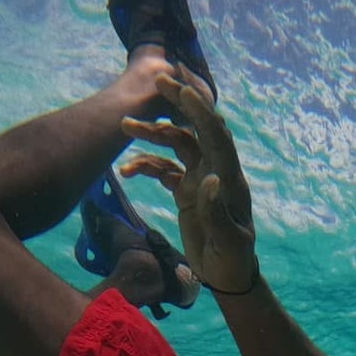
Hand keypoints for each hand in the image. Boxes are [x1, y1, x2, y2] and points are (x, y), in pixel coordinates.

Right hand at [120, 67, 257, 294]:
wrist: (226, 275)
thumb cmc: (231, 259)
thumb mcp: (227, 240)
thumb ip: (216, 210)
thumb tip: (209, 179)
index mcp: (229, 178)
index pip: (216, 137)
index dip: (200, 112)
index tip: (182, 91)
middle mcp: (214, 171)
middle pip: (195, 129)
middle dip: (177, 104)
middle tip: (157, 80)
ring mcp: (198, 179)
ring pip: (175, 145)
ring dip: (151, 134)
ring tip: (124, 126)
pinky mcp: (185, 192)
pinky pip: (163, 169)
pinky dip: (145, 165)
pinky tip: (126, 170)